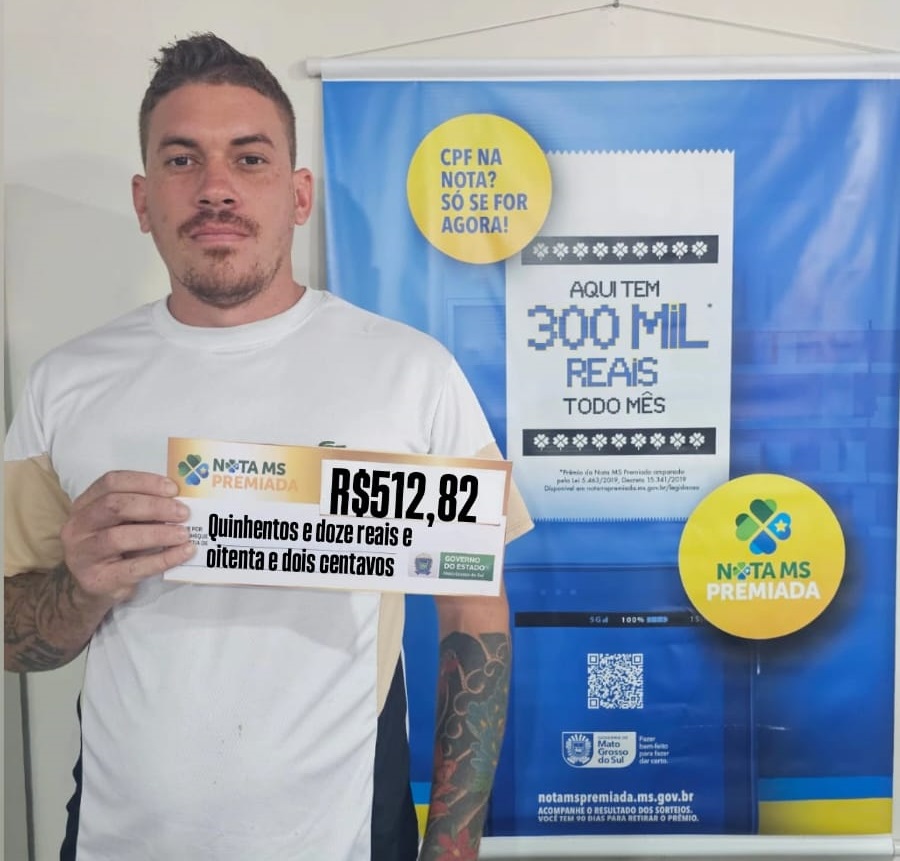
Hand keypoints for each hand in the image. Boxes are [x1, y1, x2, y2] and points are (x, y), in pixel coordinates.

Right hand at [60, 470, 194, 605]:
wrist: (91, 588)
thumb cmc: (113, 548)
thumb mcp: (121, 523)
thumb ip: (141, 510)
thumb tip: (179, 502)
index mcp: (85, 504)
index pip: (111, 482)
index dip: (144, 482)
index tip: (173, 489)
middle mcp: (79, 526)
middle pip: (114, 506)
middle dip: (154, 506)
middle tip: (182, 512)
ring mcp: (84, 554)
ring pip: (120, 537)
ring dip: (158, 533)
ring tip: (184, 534)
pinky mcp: (99, 580)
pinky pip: (134, 568)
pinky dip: (163, 559)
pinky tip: (183, 552)